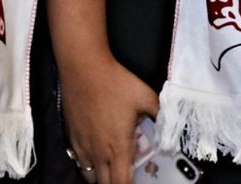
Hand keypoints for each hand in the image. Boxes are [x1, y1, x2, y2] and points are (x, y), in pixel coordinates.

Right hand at [58, 50, 159, 183]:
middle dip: (116, 183)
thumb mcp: (145, 96)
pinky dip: (89, 165)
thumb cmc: (113, 81)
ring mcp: (82, 146)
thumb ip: (160, 114)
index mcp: (118, 147)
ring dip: (102, 177)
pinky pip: (80, 162)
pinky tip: (96, 156)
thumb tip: (168, 125)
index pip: (122, 183)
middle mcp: (98, 152)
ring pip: (91, 177)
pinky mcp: (72, 138)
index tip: (138, 183)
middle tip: (127, 175)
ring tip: (112, 169)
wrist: (83, 67)